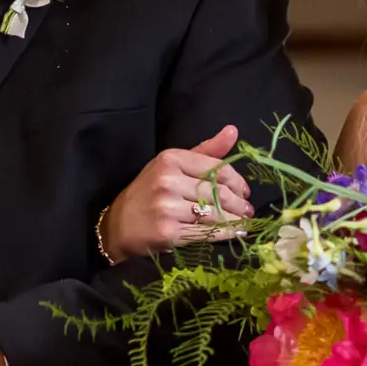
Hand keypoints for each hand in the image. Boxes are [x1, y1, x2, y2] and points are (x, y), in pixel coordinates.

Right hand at [101, 125, 255, 260]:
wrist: (117, 226)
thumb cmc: (149, 193)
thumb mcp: (171, 166)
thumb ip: (205, 151)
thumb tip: (233, 131)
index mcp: (171, 159)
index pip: (217, 169)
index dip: (238, 182)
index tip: (245, 192)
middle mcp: (168, 180)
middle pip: (219, 193)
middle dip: (240, 204)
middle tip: (248, 211)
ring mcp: (167, 207)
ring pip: (215, 214)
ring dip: (236, 220)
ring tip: (244, 223)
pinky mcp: (168, 232)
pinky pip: (207, 233)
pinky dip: (226, 234)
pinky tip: (235, 234)